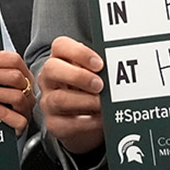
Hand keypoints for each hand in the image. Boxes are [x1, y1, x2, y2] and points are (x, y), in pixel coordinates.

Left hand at [0, 50, 33, 134]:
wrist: (6, 124)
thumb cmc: (1, 99)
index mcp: (23, 74)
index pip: (13, 60)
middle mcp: (27, 89)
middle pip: (14, 76)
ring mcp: (26, 107)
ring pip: (16, 96)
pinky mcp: (22, 123)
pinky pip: (17, 119)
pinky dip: (1, 111)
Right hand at [38, 35, 104, 154]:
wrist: (82, 120)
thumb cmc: (89, 90)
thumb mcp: (93, 74)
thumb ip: (100, 68)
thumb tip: (120, 67)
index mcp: (59, 60)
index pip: (60, 46)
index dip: (79, 52)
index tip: (99, 63)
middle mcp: (48, 79)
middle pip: (51, 69)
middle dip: (78, 76)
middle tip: (100, 84)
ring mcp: (48, 102)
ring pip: (59, 99)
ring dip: (85, 101)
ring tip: (103, 104)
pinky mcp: (54, 124)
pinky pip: (67, 124)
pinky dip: (88, 123)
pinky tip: (101, 119)